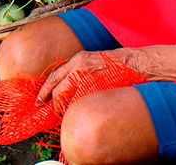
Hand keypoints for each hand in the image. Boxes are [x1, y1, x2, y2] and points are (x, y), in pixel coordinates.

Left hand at [36, 48, 150, 104]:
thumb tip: (66, 89)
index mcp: (78, 60)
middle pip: (58, 91)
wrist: (136, 64)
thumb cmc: (116, 65)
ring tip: (70, 115)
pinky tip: (82, 113)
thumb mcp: (93, 62)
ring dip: (66, 110)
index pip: (54, 77)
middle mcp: (79, 66)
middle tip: (57, 113)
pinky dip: (78, 111)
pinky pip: (80, 104)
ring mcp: (88, 78)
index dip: (44, 91)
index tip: (40, 101)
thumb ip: (79, 72)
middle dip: (55, 106)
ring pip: (68, 100)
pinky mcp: (96, 88)